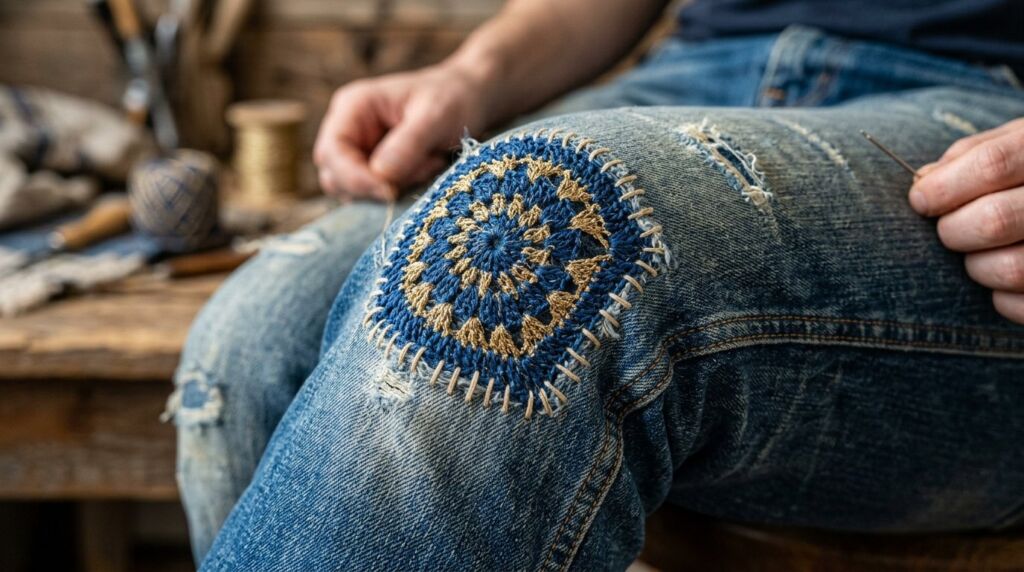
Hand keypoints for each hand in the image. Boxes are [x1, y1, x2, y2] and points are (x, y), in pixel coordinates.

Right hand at [313, 62, 490, 200]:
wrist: (468, 97)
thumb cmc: (452, 97)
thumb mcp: (435, 115)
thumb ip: (407, 144)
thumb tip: (380, 176)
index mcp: (352, 107)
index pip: (331, 152)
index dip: (354, 177)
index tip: (388, 191)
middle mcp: (348, 130)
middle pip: (335, 176)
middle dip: (374, 185)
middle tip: (420, 170)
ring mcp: (359, 152)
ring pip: (355, 191)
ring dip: (391, 189)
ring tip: (427, 163)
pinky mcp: (375, 171)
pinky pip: (376, 195)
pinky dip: (401, 190)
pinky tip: (426, 169)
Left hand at [910, 118, 1023, 323]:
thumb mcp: (1022, 140)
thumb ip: (975, 154)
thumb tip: (925, 180)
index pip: (995, 163)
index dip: (945, 186)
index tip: (920, 200)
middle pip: (995, 219)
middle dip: (954, 230)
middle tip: (949, 230)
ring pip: (1011, 268)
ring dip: (976, 266)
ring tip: (978, 254)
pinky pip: (1023, 306)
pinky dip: (1002, 299)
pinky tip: (1005, 281)